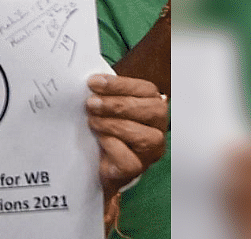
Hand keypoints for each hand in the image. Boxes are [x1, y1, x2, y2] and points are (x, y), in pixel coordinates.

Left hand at [85, 74, 166, 196]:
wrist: (92, 162)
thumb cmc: (101, 126)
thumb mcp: (104, 105)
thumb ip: (104, 93)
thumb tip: (91, 81)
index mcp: (152, 106)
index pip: (146, 90)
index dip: (120, 85)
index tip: (93, 83)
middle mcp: (158, 128)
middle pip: (153, 111)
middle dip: (118, 104)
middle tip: (91, 103)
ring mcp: (151, 152)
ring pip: (146, 137)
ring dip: (114, 125)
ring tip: (92, 121)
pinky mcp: (136, 170)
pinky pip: (131, 161)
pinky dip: (113, 147)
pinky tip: (99, 140)